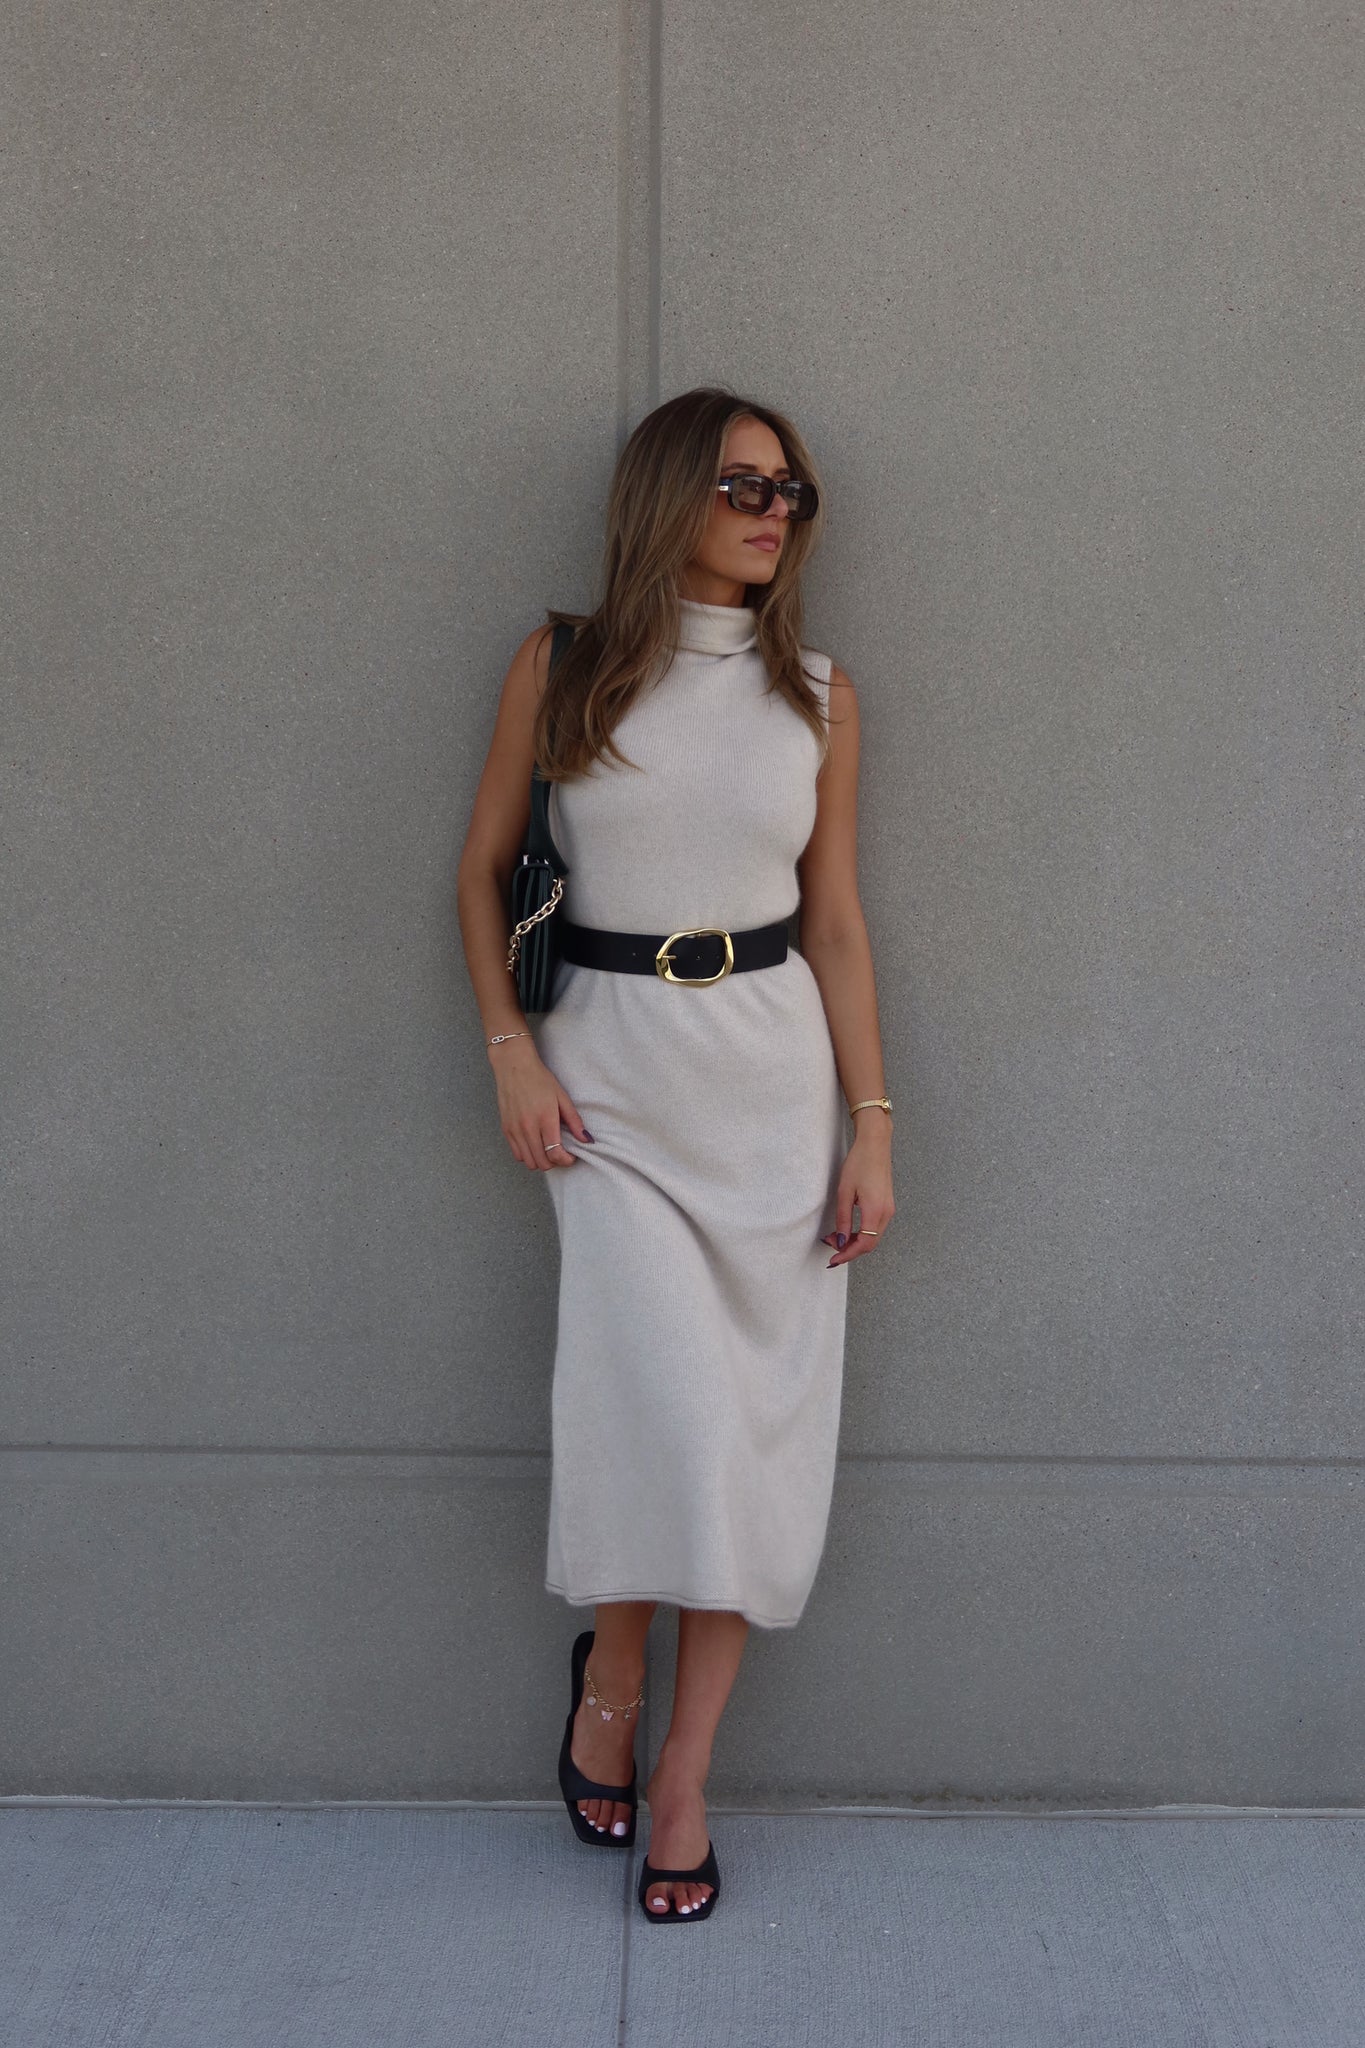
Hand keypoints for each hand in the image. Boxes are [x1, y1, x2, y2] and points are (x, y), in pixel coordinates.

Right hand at [488, 1037, 594, 1170]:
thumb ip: (574, 1121)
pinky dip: (527, 1155)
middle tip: (561, 1153)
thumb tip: (586, 1139)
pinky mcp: (506, 1129)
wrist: (514, 1067)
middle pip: (542, 1163)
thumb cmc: (539, 1079)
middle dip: (554, 1162)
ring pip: (528, 1162)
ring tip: (547, 1149)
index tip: (571, 1156)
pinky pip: (517, 1154)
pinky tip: (534, 1144)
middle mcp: (528, 1128)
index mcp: (545, 1119)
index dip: (566, 1161)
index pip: (555, 1154)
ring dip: (540, 1160)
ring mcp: (515, 1130)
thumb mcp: (562, 1097)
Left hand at [821, 1121, 893, 1265]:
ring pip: (873, 1237)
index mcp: (875, 1210)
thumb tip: (840, 1240)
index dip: (848, 1254)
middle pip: (870, 1243)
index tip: (833, 1260)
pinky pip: (876, 1227)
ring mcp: (889, 1209)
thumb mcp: (844, 1191)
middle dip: (850, 1250)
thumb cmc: (859, 1163)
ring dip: (855, 1242)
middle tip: (830, 1248)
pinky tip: (848, 1230)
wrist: (875, 1145)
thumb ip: (843, 1219)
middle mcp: (886, 1213)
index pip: (864, 1244)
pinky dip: (862, 1233)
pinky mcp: (887, 1205)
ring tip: (836, 1238)